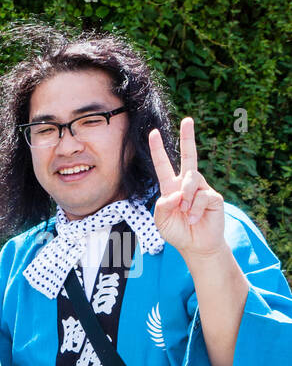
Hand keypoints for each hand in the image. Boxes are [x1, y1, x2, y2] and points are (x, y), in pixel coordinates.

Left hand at [149, 118, 225, 257]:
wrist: (196, 245)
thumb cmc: (177, 232)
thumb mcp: (161, 222)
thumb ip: (162, 207)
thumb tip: (175, 193)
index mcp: (171, 188)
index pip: (163, 165)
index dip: (158, 150)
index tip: (152, 133)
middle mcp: (187, 184)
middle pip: (189, 156)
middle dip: (188, 137)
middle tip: (187, 119)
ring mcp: (202, 188)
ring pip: (192, 178)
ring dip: (185, 197)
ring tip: (185, 212)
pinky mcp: (214, 197)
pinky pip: (202, 195)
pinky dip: (194, 209)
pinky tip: (194, 218)